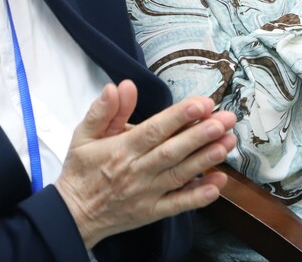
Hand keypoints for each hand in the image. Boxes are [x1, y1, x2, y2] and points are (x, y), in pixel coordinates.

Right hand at [55, 81, 236, 248]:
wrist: (73, 215)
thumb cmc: (81, 171)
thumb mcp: (83, 135)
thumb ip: (103, 111)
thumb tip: (118, 86)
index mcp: (121, 149)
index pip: (154, 130)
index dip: (179, 117)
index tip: (202, 104)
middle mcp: (136, 171)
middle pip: (173, 151)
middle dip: (202, 134)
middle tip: (226, 120)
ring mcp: (146, 194)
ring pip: (180, 175)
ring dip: (206, 159)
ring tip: (228, 143)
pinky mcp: (151, 212)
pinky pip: (178, 204)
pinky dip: (198, 196)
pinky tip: (218, 184)